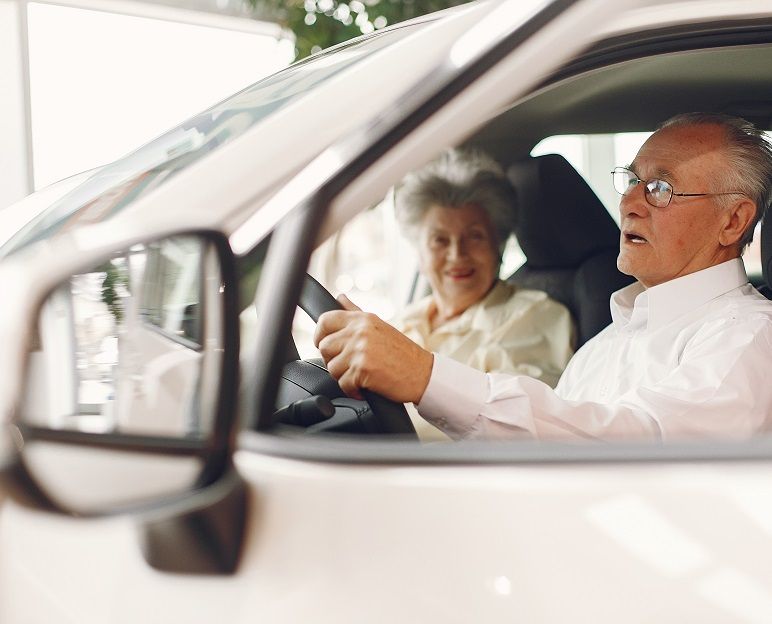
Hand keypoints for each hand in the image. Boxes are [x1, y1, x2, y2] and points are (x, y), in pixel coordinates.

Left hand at [313, 295, 433, 403]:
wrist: (423, 374)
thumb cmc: (402, 353)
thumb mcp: (379, 325)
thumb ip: (355, 312)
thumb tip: (340, 297)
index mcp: (362, 319)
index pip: (325, 320)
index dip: (319, 335)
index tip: (324, 345)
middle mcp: (360, 331)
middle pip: (324, 347)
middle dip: (333, 360)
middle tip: (349, 366)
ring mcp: (361, 350)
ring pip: (331, 367)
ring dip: (344, 377)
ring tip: (361, 376)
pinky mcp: (363, 369)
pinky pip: (343, 384)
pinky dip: (352, 391)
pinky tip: (364, 387)